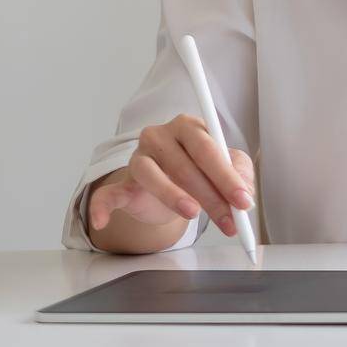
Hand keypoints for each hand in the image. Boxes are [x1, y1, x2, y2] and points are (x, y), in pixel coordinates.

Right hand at [88, 114, 254, 236]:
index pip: (210, 148)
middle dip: (210, 193)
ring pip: (152, 175)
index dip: (227, 175)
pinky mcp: (122, 181)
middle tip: (228, 218)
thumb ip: (238, 176)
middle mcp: (162, 135)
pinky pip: (109, 192)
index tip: (243, 200)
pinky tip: (101, 220)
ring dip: (174, 196)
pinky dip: (102, 206)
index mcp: (190, 126)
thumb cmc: (197, 172)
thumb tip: (245, 194)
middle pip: (186, 162)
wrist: (165, 187)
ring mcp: (139, 157)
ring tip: (193, 214)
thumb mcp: (223, 171)